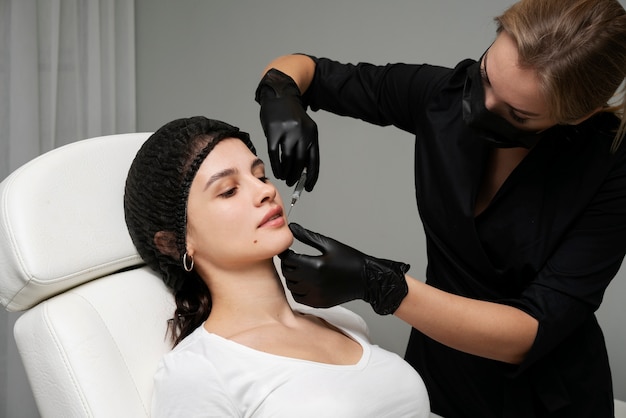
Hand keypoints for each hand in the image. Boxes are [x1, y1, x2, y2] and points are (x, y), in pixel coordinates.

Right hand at [255, 69, 318, 190]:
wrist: (279, 95)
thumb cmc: (291, 116)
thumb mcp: (304, 129)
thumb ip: (305, 147)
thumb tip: (304, 170)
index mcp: (312, 134)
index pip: (314, 161)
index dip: (312, 177)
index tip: (309, 187)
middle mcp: (302, 133)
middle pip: (300, 162)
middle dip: (296, 176)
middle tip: (291, 182)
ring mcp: (288, 132)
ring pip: (288, 160)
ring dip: (286, 172)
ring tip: (284, 177)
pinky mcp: (274, 131)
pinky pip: (275, 154)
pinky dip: (276, 166)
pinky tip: (277, 171)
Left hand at [280, 223, 409, 314]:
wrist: (366, 279)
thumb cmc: (351, 260)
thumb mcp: (329, 244)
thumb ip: (307, 236)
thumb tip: (292, 227)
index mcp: (316, 265)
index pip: (288, 259)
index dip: (285, 253)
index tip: (288, 251)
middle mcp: (314, 282)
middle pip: (287, 273)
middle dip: (288, 264)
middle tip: (294, 259)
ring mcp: (315, 294)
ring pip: (291, 286)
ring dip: (291, 277)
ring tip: (301, 270)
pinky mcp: (318, 303)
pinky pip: (298, 297)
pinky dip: (297, 289)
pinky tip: (305, 282)